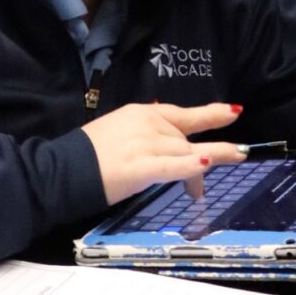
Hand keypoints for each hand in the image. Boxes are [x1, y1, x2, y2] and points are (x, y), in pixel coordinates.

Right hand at [81, 101, 245, 204]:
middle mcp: (147, 123)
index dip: (210, 114)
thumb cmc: (88, 154)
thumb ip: (147, 135)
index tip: (234, 112)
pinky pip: (171, 166)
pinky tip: (206, 164)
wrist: (61, 169)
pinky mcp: (139, 167)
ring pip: (184, 152)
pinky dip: (190, 166)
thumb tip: (173, 144)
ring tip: (212, 181)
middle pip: (185, 139)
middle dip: (202, 158)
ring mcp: (144, 144)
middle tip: (212, 178)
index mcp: (142, 113)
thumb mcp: (121, 131)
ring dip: (201, 169)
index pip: (182, 114)